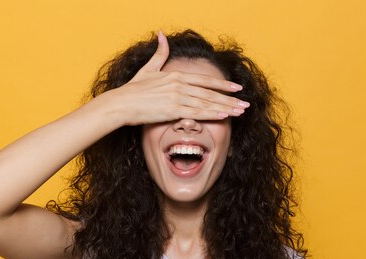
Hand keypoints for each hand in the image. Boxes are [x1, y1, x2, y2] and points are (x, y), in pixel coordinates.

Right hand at [105, 30, 248, 125]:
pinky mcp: (173, 110)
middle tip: (245, 104)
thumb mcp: (148, 69)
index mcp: (176, 76)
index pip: (205, 81)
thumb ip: (159, 54)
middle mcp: (179, 85)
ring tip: (240, 112)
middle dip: (229, 99)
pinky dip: (212, 114)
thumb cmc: (133, 90)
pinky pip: (197, 112)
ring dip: (225, 108)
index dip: (223, 85)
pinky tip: (224, 116)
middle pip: (210, 93)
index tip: (237, 89)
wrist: (121, 104)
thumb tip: (162, 35)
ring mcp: (177, 97)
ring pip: (207, 103)